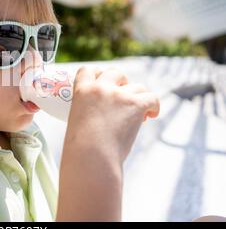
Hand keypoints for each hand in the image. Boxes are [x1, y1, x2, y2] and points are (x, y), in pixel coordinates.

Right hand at [56, 66, 159, 220]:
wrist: (92, 157)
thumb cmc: (81, 147)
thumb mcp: (76, 120)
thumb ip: (86, 111)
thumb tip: (96, 117)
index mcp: (82, 90)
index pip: (89, 70)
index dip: (98, 74)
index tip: (102, 83)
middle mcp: (101, 88)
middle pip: (115, 73)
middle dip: (121, 82)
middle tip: (123, 97)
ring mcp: (119, 95)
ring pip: (137, 86)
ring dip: (138, 97)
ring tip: (137, 113)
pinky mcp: (136, 105)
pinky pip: (151, 98)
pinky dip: (153, 106)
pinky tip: (150, 115)